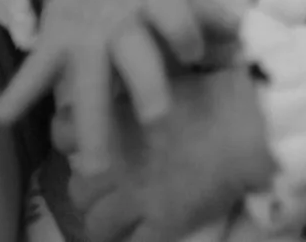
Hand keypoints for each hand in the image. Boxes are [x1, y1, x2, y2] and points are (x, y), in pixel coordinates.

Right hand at [0, 0, 228, 168]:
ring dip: (90, 121)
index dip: (185, 32)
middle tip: (157, 119)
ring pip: (87, 81)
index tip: (193, 55)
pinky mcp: (54, 43)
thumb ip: (214, 21)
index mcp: (157, 1)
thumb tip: (250, 50)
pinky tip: (0, 118)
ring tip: (92, 164)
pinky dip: (17, 93)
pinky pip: (34, 71)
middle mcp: (121, 21)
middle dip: (146, 85)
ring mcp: (84, 35)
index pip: (175, 12)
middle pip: (135, 54)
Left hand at [66, 63, 276, 241]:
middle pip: (77, 188)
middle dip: (91, 191)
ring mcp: (135, 197)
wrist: (244, 123)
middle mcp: (114, 163)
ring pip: (95, 225)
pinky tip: (147, 234)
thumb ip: (130, 95)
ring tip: (121, 220)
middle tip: (110, 189)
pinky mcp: (162, 223)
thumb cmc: (208, 95)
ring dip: (105, 223)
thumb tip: (118, 99)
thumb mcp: (158, 80)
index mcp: (111, 124)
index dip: (71, 141)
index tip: (87, 143)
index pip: (61, 134)